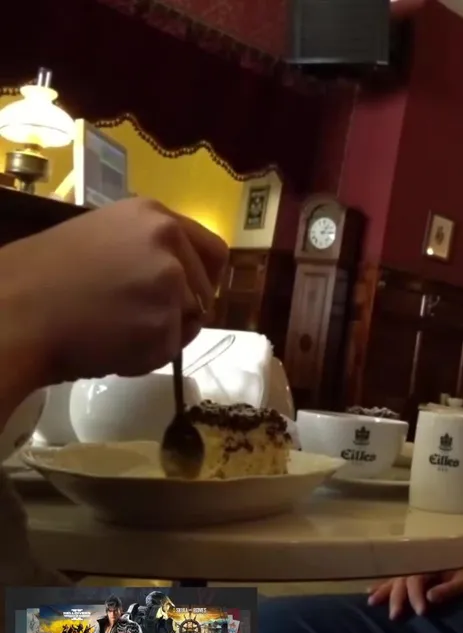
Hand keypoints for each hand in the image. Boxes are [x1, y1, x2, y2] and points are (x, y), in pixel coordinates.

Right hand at [0, 197, 227, 386]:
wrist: (11, 313)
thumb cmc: (42, 277)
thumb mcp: (101, 238)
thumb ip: (145, 250)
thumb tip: (179, 275)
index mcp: (153, 215)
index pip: (213, 250)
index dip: (205, 278)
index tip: (191, 294)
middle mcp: (169, 242)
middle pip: (204, 292)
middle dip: (179, 312)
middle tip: (132, 318)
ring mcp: (169, 284)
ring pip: (188, 322)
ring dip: (159, 334)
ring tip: (110, 328)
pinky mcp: (163, 324)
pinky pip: (169, 350)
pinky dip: (144, 357)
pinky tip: (107, 345)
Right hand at [367, 566, 462, 618]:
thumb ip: (451, 590)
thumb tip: (430, 596)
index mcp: (435, 562)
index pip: (418, 578)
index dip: (416, 595)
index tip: (420, 611)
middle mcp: (424, 562)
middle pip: (404, 578)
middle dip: (397, 596)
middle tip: (395, 616)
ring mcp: (421, 566)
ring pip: (397, 577)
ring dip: (385, 589)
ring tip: (372, 602)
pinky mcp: (421, 574)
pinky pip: (398, 578)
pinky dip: (385, 584)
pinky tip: (372, 591)